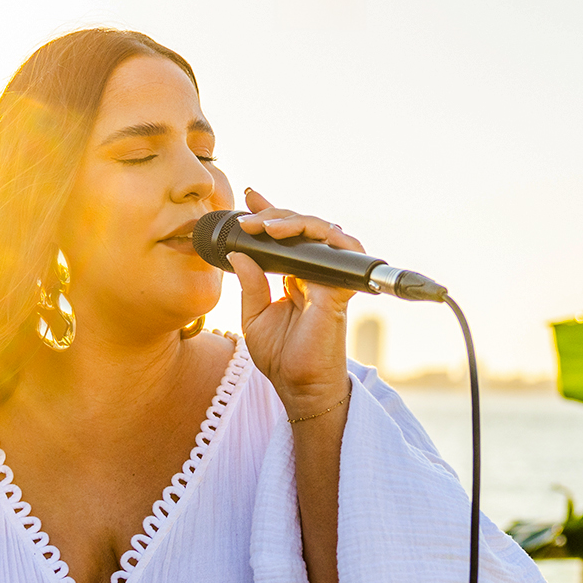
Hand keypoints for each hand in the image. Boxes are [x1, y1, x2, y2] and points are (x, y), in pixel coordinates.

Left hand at [230, 188, 360, 417]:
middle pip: (303, 227)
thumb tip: (239, 253)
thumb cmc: (280, 356)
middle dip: (275, 215)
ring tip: (264, 226)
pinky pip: (343, 250)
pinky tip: (292, 232)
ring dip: (293, 221)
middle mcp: (315, 273)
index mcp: (296, 276)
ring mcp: (330, 278)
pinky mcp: (340, 288)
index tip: (250, 196)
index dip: (271, 212)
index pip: (287, 237)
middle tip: (248, 219)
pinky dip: (321, 234)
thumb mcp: (254, 316)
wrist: (298, 386)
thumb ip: (250, 284)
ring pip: (321, 230)